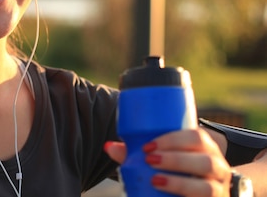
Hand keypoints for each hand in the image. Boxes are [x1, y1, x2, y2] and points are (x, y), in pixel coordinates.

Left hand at [105, 129, 231, 196]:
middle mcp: (217, 167)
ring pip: (207, 186)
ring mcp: (219, 189)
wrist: (187, 195)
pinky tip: (165, 192)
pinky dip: (186, 196)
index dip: (174, 139)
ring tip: (155, 179)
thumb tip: (108, 147)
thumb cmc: (174, 171)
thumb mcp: (157, 161)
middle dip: (176, 159)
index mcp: (205, 148)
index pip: (197, 137)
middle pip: (205, 160)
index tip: (147, 146)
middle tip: (149, 160)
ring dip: (179, 182)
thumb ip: (135, 154)